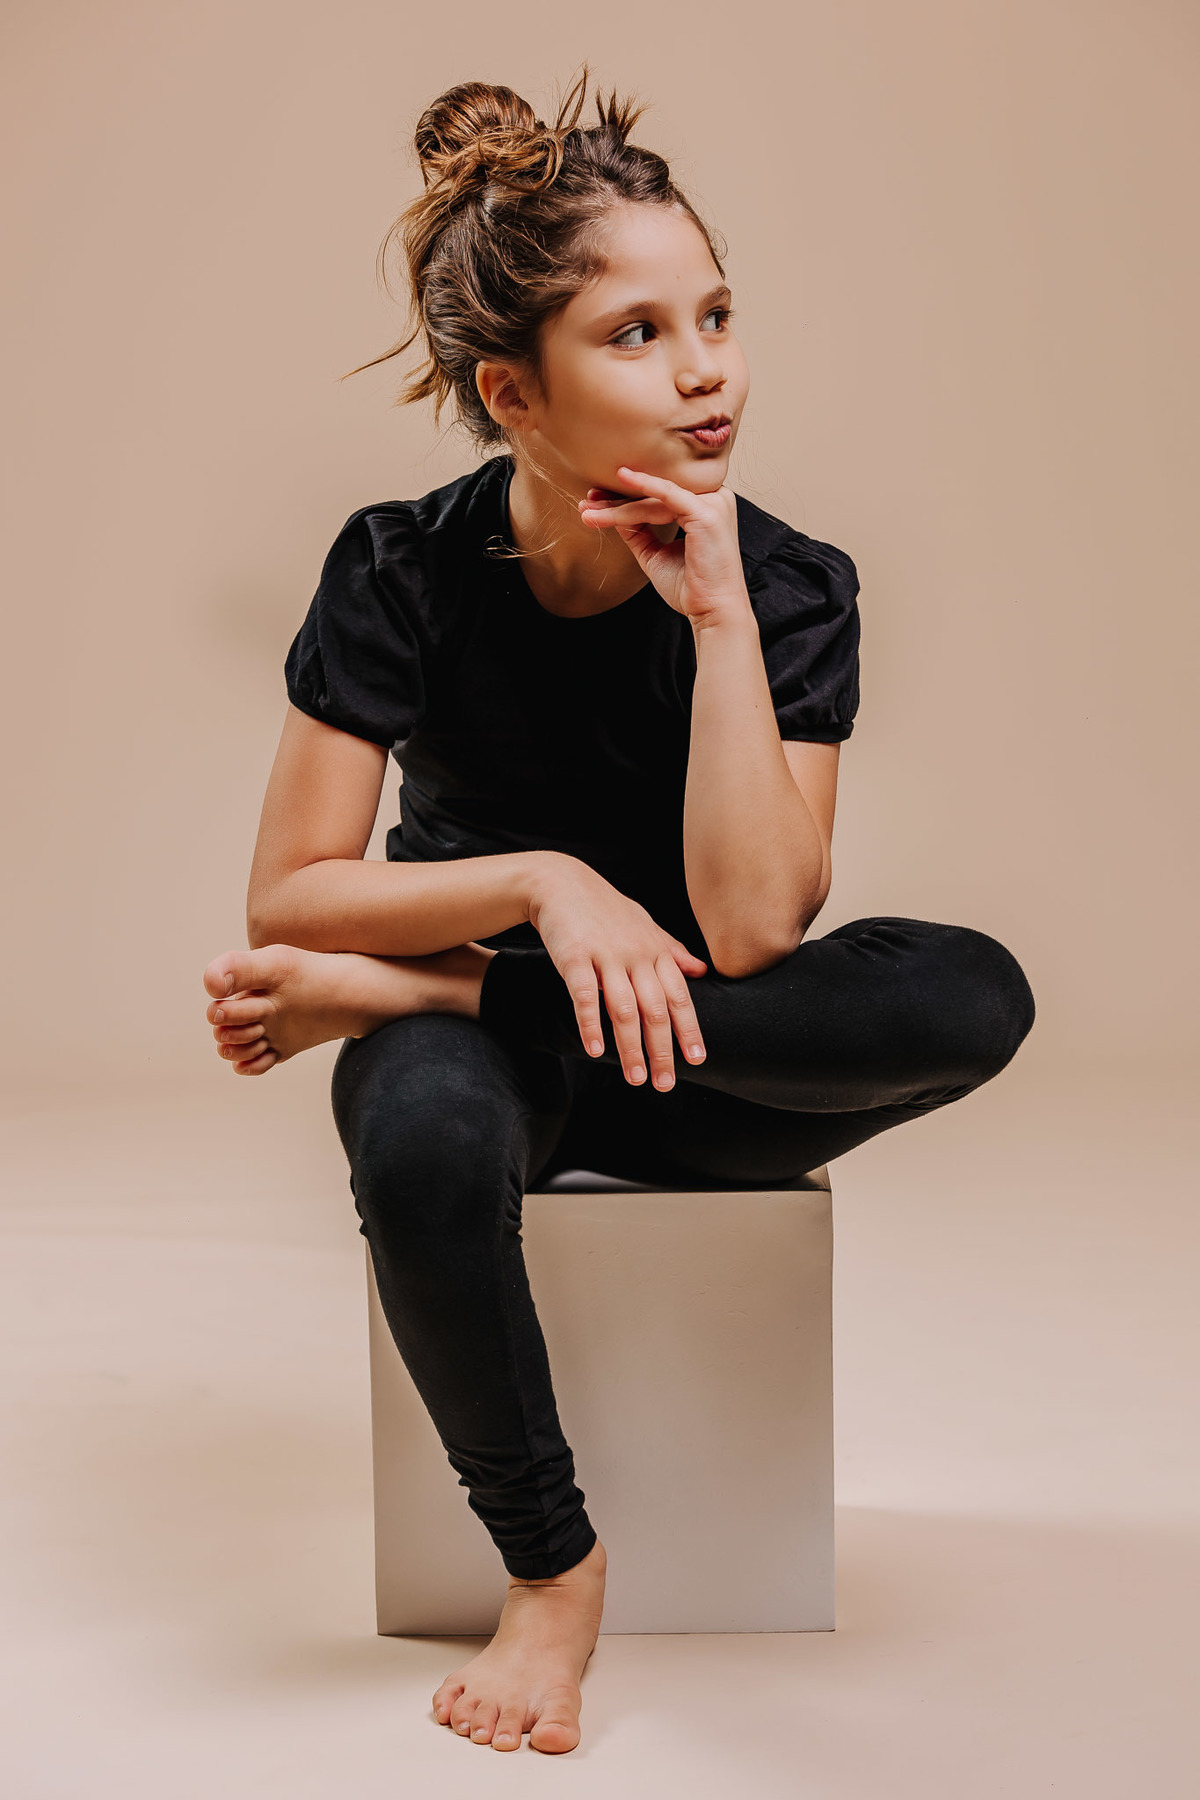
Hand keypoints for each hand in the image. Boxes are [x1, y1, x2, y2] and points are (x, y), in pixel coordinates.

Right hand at [527, 855, 707, 1087]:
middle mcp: (635, 955)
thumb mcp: (645, 924)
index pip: (678, 996)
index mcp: (655, 951)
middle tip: (664, 1083)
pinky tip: (595, 1051)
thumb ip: (672, 950)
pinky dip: (590, 1024)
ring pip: (623, 1009)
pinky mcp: (574, 957)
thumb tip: (701, 972)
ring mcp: (605, 956)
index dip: (689, 1028)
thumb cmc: (604, 908)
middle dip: (662, 1050)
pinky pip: (584, 996)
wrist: (561, 882)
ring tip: (635, 1078)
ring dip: (631, 1047)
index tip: (696, 1059)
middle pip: (655, 1010)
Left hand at [578, 466, 751, 628]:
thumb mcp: (656, 553)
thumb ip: (638, 530)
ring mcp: (714, 503)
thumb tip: (613, 511)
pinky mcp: (707, 512)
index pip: (661, 496)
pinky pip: (668, 495)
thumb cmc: (691, 587)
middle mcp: (714, 498)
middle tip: (587, 501)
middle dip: (618, 498)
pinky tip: (623, 478)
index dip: (627, 497)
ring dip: (620, 506)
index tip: (596, 501)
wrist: (712, 611)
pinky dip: (645, 486)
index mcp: (706, 506)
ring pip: (655, 498)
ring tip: (590, 511)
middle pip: (657, 494)